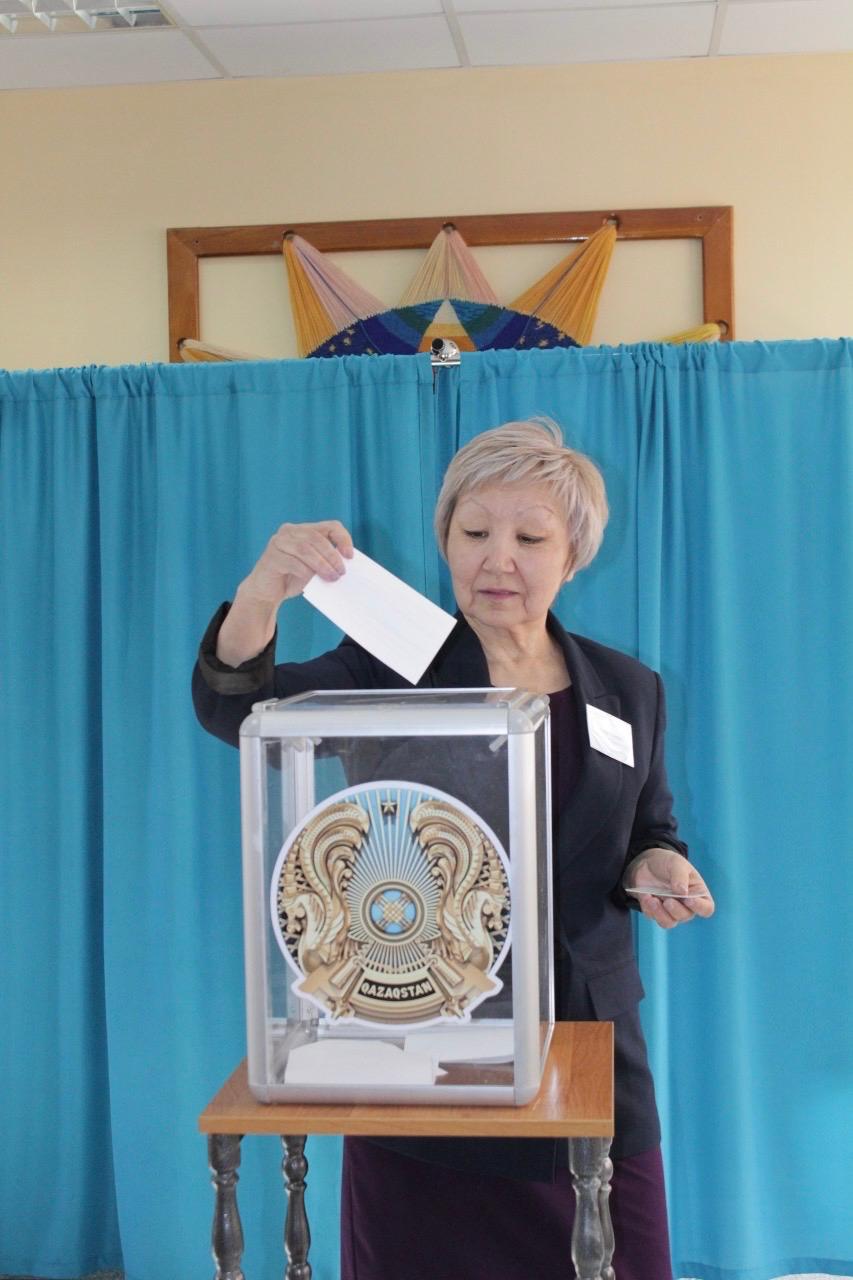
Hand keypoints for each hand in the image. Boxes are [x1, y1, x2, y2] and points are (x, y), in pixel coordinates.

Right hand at [216, 520, 353, 666]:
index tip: (350, 556)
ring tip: (331, 577)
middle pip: (317, 538)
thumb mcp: (314, 567)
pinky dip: (306, 572)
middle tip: (341, 572)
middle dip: (332, 556)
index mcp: (304, 530)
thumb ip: (326, 561)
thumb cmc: (293, 578)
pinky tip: (311, 581)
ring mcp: (278, 542)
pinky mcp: (271, 557)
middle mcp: (289, 531)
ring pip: (305, 549)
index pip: (330, 526)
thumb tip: (346, 565)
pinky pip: (293, 562)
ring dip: (321, 564)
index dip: (343, 539)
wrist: (266, 592)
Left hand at [625, 848, 714, 929]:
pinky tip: (646, 896)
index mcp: (698, 894)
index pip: (706, 908)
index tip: (688, 899)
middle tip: (667, 900)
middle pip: (686, 916)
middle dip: (675, 909)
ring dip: (660, 913)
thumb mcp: (676, 863)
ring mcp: (670, 910)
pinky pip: (653, 917)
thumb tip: (682, 893)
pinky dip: (648, 908)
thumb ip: (680, 876)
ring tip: (652, 900)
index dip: (699, 907)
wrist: (647, 863)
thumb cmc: (668, 863)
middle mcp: (686, 905)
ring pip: (669, 922)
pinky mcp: (656, 911)